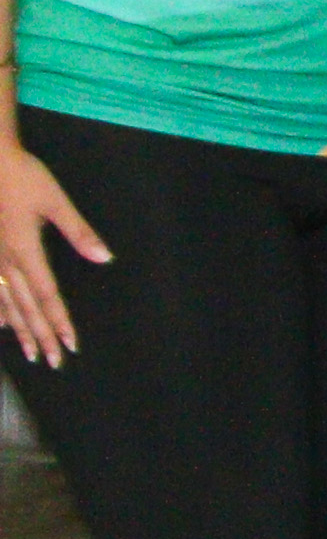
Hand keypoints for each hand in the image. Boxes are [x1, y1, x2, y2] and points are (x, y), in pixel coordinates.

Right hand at [0, 140, 107, 365]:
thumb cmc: (22, 177)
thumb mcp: (55, 201)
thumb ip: (79, 231)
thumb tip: (104, 257)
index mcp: (25, 251)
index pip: (47, 296)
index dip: (59, 322)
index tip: (70, 344)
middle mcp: (4, 261)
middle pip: (26, 307)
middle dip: (41, 336)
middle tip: (53, 361)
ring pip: (5, 303)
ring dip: (20, 330)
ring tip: (31, 353)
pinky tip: (1, 324)